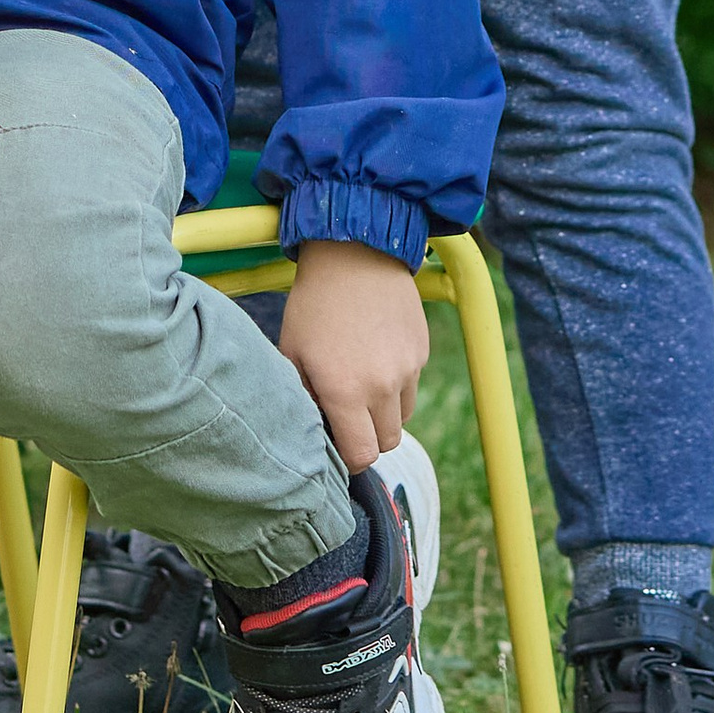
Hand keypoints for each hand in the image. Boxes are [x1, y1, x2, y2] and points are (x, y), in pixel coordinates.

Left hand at [278, 239, 429, 474]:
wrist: (354, 253)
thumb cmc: (314, 304)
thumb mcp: (292, 352)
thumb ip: (302, 399)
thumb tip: (313, 432)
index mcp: (345, 391)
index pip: (361, 455)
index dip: (349, 459)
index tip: (338, 446)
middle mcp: (382, 385)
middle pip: (387, 442)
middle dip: (367, 438)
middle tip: (347, 417)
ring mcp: (408, 367)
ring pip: (402, 416)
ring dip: (384, 413)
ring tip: (361, 382)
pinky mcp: (421, 350)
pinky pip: (412, 384)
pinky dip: (397, 383)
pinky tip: (375, 353)